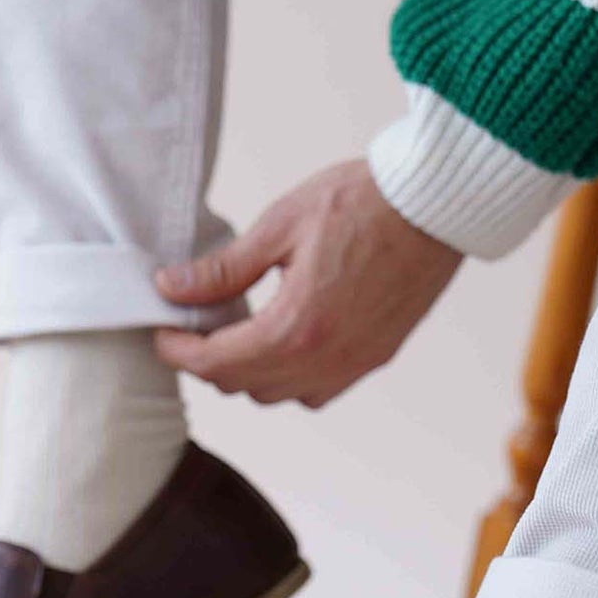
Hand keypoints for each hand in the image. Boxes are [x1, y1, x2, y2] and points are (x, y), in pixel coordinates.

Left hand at [153, 161, 461, 406]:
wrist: (436, 203)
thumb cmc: (363, 202)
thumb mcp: (280, 226)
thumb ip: (223, 269)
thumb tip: (172, 288)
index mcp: (296, 326)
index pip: (216, 362)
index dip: (177, 351)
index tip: (161, 332)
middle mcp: (326, 358)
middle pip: (244, 386)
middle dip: (209, 362)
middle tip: (193, 326)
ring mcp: (355, 363)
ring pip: (280, 395)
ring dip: (249, 374)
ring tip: (236, 332)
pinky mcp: (376, 356)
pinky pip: (318, 390)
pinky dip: (289, 377)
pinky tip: (282, 340)